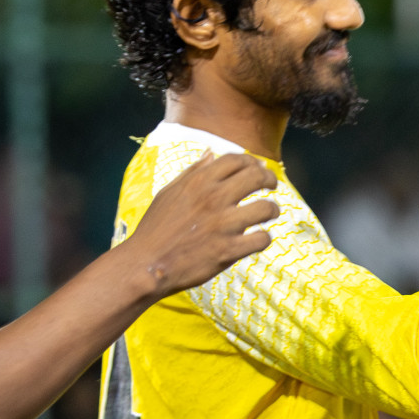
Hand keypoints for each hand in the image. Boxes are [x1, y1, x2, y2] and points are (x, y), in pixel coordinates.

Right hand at [117, 152, 278, 296]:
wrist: (146, 265)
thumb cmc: (155, 229)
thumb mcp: (169, 193)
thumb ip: (193, 172)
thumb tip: (211, 153)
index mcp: (199, 183)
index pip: (237, 160)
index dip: (251, 162)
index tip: (258, 169)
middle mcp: (213, 199)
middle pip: (257, 177)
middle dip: (269, 180)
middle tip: (271, 186)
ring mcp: (223, 225)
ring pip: (266, 208)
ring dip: (273, 210)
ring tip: (270, 213)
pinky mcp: (228, 250)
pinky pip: (261, 239)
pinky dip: (264, 238)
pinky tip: (258, 238)